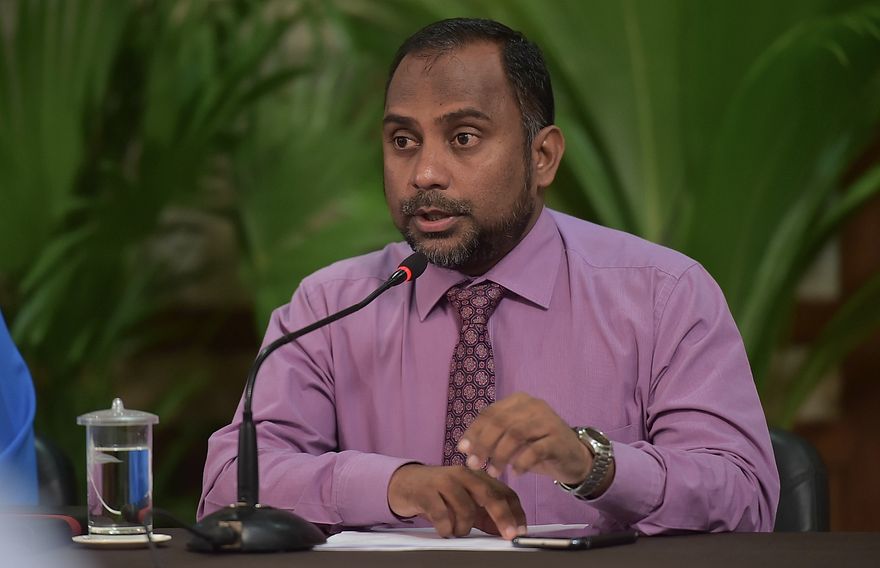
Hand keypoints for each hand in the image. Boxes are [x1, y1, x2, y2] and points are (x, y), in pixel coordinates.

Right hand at [387, 464, 526, 538]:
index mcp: (477, 476)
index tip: (520, 531)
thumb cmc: (439, 494)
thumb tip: (507, 531)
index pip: (504, 492)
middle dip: (502, 517)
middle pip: (490, 495)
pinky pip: (442, 515)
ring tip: (455, 530)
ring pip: (466, 508)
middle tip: (508, 536)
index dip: (515, 512)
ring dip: (463, 528)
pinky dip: (445, 528)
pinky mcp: (426, 491)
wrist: (405, 483)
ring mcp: (444, 481)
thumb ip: (485, 514)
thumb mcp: (466, 502)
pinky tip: (442, 529)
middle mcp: (463, 474)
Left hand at [458, 392, 594, 484]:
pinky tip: (516, 473)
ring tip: (493, 472)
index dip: (474, 431)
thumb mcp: (512, 441)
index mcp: (518, 401)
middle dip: (483, 444)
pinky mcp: (558, 439)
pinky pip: (535, 450)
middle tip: (474, 465)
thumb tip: (464, 448)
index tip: (462, 450)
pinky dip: (521, 462)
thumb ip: (492, 439)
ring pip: (516, 434)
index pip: (490, 413)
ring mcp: (548, 420)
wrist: (574, 457)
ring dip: (500, 455)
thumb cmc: (537, 448)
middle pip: (500, 422)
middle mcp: (533, 405)